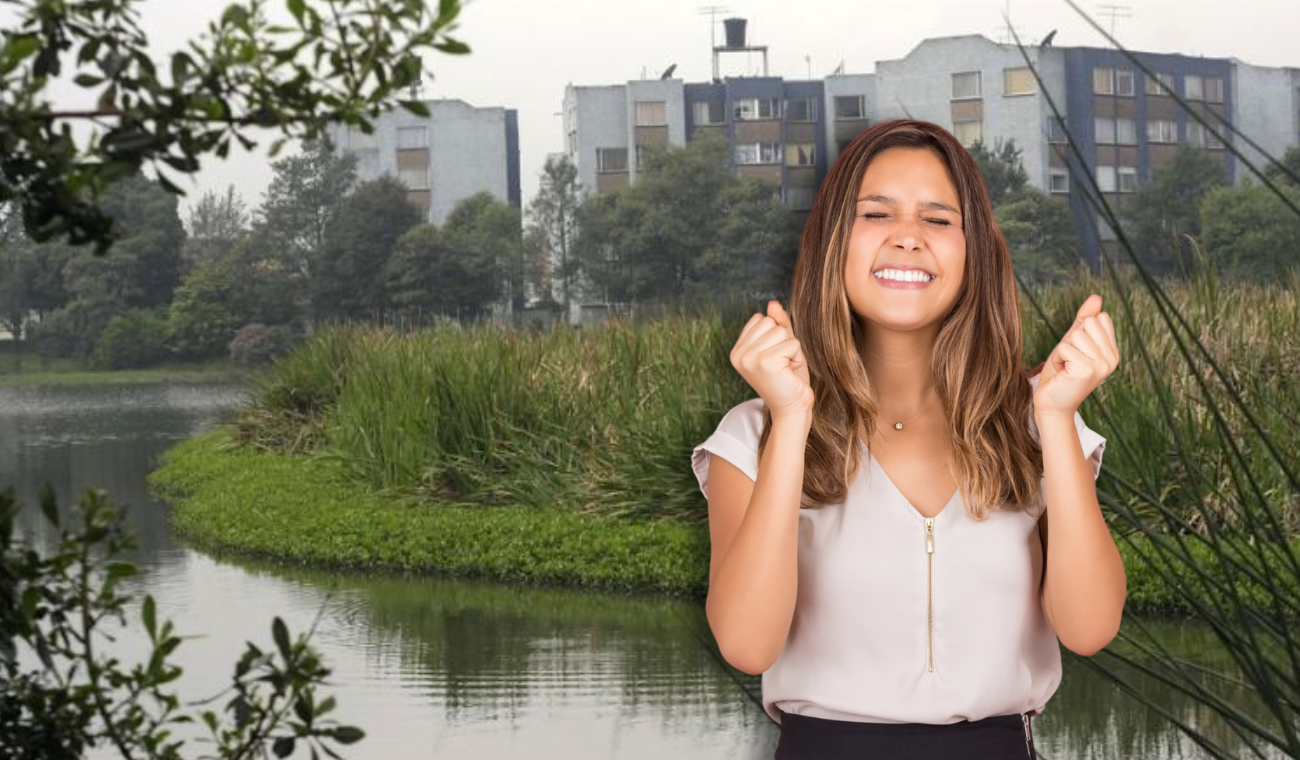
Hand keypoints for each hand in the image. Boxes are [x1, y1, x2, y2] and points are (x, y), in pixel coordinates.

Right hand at [731, 300, 814, 420]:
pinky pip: (792, 343)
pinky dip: (796, 357)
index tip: (774, 358)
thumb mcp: (782, 346)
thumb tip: (773, 304)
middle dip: (783, 341)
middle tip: (781, 364)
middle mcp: (739, 354)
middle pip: (769, 322)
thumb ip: (777, 324)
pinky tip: (789, 372)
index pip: (760, 319)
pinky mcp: (765, 362)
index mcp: (737, 351)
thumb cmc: (789, 378)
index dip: (775, 335)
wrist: (792, 408)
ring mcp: (749, 358)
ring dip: (791, 349)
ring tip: (785, 368)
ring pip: (781, 331)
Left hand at [1034, 294, 1118, 417]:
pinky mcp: (1088, 369)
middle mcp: (1112, 358)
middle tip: (1068, 360)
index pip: (1099, 318)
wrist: (1051, 404)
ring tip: (1065, 367)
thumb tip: (1096, 297)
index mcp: (1112, 352)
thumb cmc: (1060, 374)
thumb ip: (1084, 320)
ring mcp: (1102, 364)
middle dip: (1070, 339)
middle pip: (1088, 323)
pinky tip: (1062, 373)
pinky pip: (1065, 347)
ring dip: (1062, 350)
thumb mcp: (1072, 343)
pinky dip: (1058, 358)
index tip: (1076, 352)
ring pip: (1076, 335)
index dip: (1080, 331)